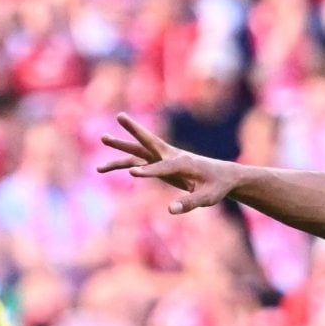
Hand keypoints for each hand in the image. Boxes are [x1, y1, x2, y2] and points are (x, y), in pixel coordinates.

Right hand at [98, 114, 238, 214]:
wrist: (222, 176)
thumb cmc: (217, 186)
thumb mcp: (207, 198)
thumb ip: (189, 203)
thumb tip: (171, 210)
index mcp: (184, 163)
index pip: (163, 167)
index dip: (149, 171)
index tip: (133, 173)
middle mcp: (172, 156)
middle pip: (149, 141)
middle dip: (135, 130)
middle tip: (120, 115)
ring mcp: (164, 158)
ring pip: (139, 150)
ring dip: (121, 145)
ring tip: (102, 137)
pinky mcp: (161, 164)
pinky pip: (138, 162)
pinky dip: (123, 164)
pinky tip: (104, 168)